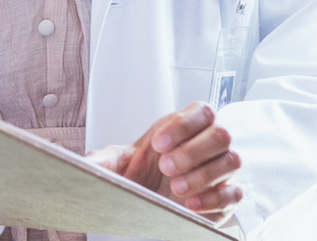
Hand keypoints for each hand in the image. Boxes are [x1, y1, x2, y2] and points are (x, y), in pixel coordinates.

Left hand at [87, 102, 241, 219]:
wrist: (151, 197)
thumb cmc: (142, 170)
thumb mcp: (118, 161)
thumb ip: (102, 160)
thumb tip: (82, 164)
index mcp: (188, 124)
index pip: (201, 111)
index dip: (182, 126)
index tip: (158, 144)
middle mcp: (209, 142)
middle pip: (220, 135)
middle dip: (192, 151)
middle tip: (166, 168)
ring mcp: (221, 168)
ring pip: (230, 162)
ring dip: (204, 176)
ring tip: (176, 189)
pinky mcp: (226, 196)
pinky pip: (234, 194)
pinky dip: (215, 199)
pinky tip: (191, 205)